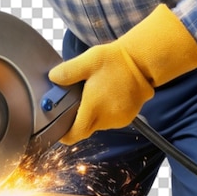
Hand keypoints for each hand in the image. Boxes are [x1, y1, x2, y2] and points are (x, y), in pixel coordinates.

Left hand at [49, 5, 196, 144]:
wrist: (143, 62)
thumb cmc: (115, 61)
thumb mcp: (88, 61)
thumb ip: (68, 71)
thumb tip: (53, 78)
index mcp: (94, 107)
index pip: (76, 133)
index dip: (66, 135)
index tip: (59, 130)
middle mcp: (107, 118)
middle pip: (86, 128)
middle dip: (79, 119)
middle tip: (76, 101)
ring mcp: (119, 119)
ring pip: (99, 124)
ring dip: (94, 114)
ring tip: (94, 93)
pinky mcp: (128, 117)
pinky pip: (111, 120)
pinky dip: (105, 111)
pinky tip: (106, 95)